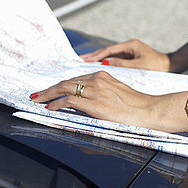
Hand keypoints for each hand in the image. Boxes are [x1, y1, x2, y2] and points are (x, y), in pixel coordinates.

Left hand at [31, 70, 155, 127]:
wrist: (150, 111)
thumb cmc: (137, 108)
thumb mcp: (116, 97)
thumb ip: (100, 98)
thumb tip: (84, 108)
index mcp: (103, 76)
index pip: (76, 79)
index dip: (61, 85)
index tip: (51, 90)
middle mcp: (97, 79)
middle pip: (66, 82)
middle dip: (49, 88)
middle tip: (37, 94)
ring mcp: (95, 90)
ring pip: (64, 88)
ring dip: (48, 94)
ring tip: (37, 100)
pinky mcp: (94, 103)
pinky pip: (68, 101)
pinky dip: (56, 104)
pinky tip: (50, 108)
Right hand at [80, 38, 170, 71]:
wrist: (170, 66)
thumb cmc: (157, 66)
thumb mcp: (138, 66)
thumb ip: (121, 64)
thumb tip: (105, 62)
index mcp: (131, 45)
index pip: (109, 49)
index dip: (96, 55)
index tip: (85, 58)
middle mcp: (128, 46)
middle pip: (108, 51)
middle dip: (94, 55)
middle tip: (80, 59)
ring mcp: (129, 51)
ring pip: (110, 55)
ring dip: (99, 58)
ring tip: (85, 62)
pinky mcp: (130, 57)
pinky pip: (115, 59)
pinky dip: (106, 61)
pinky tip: (98, 66)